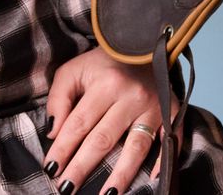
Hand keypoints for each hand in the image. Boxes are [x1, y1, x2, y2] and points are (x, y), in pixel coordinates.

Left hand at [43, 47, 174, 194]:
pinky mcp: (172, 111)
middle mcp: (131, 96)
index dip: (63, 148)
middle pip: (103, 140)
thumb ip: (59, 99)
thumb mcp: (74, 70)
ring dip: (121, 174)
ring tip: (106, 194)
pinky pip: (169, 140)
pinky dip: (162, 161)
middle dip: (82, 167)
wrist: (141, 43)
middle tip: (66, 189)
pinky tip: (151, 179)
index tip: (51, 169)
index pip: (79, 123)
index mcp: (105, 84)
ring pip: (136, 147)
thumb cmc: (103, 61)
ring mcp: (154, 106)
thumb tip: (53, 134)